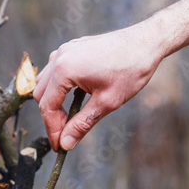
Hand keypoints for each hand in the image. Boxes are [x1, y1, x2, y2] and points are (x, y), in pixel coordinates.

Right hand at [33, 22, 165, 150]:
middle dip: (51, 116)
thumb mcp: (107, 102)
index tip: (59, 146)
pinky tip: (75, 95)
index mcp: (64, 70)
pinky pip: (55, 70)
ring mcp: (64, 50)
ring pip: (45, 82)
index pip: (47, 107)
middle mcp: (58, 58)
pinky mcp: (72, 48)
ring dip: (53, 100)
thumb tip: (66, 143)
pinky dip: (59, 86)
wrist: (147, 42)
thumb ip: (82, 124)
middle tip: (67, 132)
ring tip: (71, 115)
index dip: (52, 130)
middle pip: (41, 95)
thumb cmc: (130, 69)